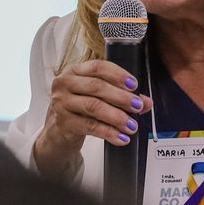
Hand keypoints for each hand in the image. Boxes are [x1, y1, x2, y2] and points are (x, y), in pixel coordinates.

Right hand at [31, 59, 151, 179]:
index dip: (118, 75)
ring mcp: (61, 103)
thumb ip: (121, 97)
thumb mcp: (97, 99)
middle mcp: (65, 83)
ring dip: (117, 116)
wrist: (57, 133)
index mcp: (74, 71)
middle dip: (121, 97)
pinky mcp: (63, 122)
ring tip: (132, 125)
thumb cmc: (78, 110)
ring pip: (93, 106)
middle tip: (138, 106)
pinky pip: (90, 126)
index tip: (134, 85)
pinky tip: (121, 137)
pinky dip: (109, 133)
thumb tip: (146, 102)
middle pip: (96, 86)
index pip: (98, 67)